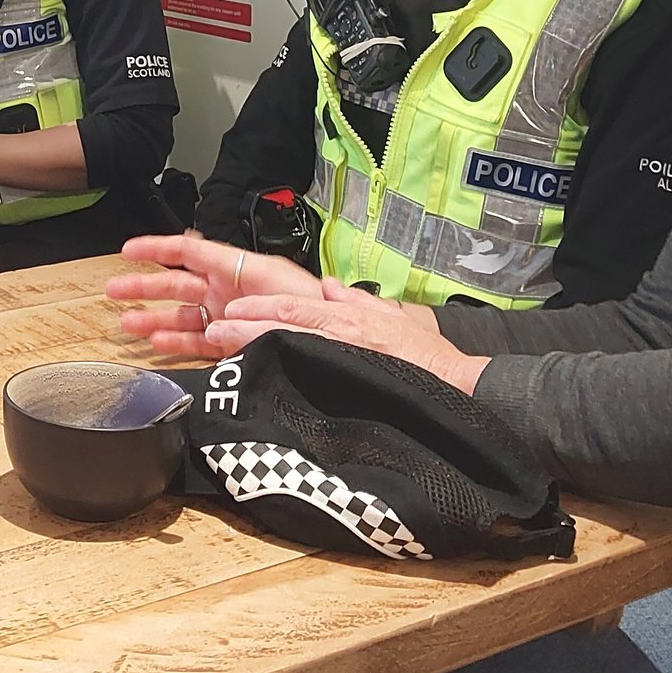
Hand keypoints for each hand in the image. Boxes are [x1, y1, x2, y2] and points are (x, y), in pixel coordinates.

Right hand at [106, 231, 325, 358]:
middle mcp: (229, 289)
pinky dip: (176, 342)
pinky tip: (156, 344)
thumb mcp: (283, 293)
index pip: (190, 252)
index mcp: (239, 268)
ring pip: (181, 314)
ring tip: (126, 323)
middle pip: (177, 283)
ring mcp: (228, 315)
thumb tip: (215, 324)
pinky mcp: (233, 342)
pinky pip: (197, 340)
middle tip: (113, 289)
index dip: (157, 248)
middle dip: (144, 285)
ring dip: (153, 318)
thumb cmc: (315, 308)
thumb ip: (247, 300)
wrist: (338, 340)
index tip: (128, 249)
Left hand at [215, 277, 488, 393]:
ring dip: (249, 341)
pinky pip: (304, 370)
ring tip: (217, 343)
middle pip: (281, 320)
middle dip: (243, 324)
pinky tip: (253, 372)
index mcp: (348, 317)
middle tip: (210, 329)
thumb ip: (358, 301)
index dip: (259, 308)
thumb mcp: (396, 318)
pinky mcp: (346, 379)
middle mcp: (340, 330)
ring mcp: (341, 354)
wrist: (460, 387)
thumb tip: (328, 286)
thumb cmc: (431, 360)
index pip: (294, 305)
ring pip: (286, 341)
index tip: (230, 312)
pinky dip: (277, 367)